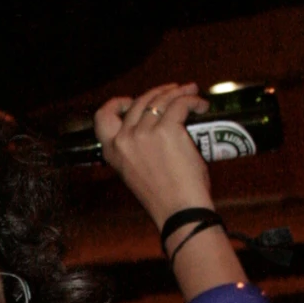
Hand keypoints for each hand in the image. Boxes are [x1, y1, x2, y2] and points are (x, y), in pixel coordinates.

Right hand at [94, 85, 212, 228]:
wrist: (180, 211)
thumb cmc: (165, 198)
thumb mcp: (137, 172)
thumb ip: (137, 149)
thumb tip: (155, 125)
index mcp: (112, 152)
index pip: (102, 117)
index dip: (117, 103)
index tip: (133, 100)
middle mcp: (124, 139)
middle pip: (139, 102)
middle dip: (159, 92)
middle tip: (176, 91)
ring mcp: (145, 133)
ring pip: (161, 100)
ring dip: (179, 92)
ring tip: (192, 93)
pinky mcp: (168, 130)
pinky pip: (180, 104)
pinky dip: (193, 100)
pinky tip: (201, 105)